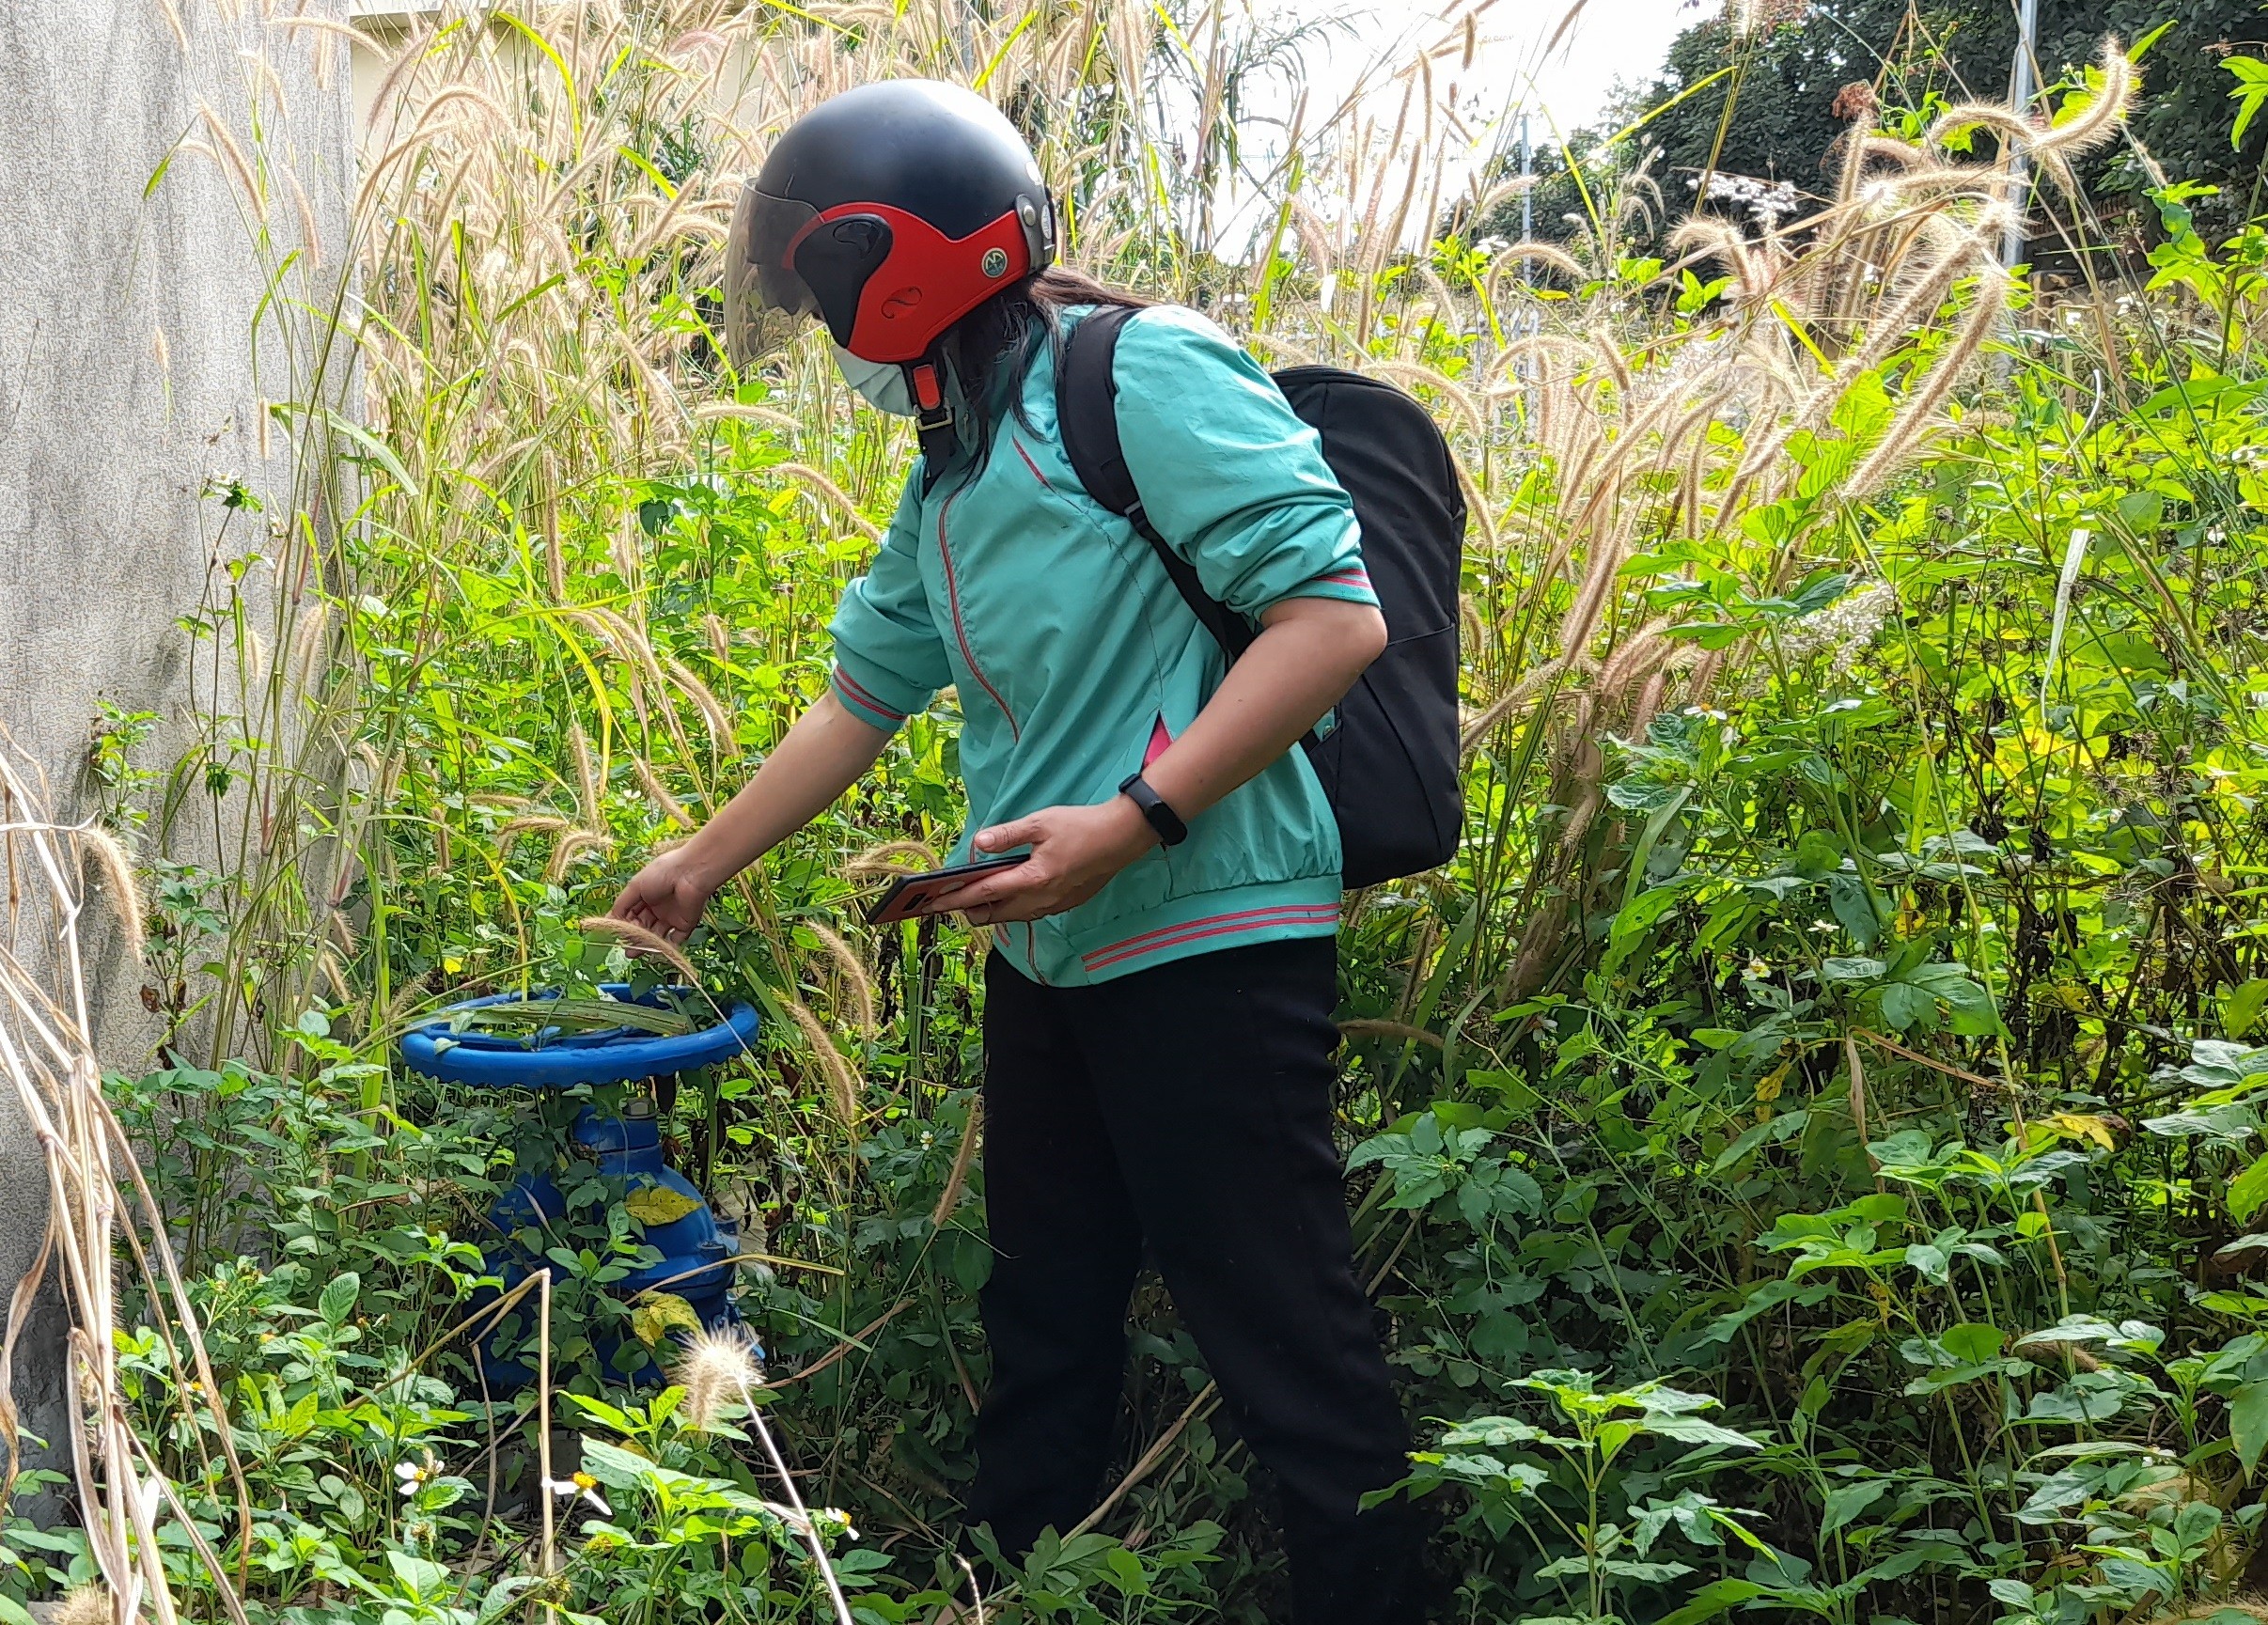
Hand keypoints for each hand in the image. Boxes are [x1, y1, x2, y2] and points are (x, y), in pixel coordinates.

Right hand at [610, 845, 722, 942]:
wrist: (691, 874)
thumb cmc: (661, 874)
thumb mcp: (635, 886)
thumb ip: (622, 904)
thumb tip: (610, 919)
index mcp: (646, 895)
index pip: (631, 913)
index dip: (623, 923)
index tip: (614, 933)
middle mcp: (658, 907)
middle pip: (643, 926)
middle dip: (633, 937)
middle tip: (625, 947)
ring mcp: (672, 917)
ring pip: (656, 935)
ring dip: (646, 944)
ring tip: (633, 953)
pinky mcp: (685, 924)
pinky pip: (675, 939)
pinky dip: (666, 946)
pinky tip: (654, 949)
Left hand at [930, 797, 1156, 924]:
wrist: (1123, 837)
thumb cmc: (1082, 827)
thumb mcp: (1040, 823)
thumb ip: (1006, 835)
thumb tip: (977, 844)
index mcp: (1032, 879)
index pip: (983, 894)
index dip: (954, 899)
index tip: (931, 903)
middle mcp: (1041, 900)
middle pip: (995, 914)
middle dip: (969, 910)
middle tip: (948, 899)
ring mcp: (1054, 905)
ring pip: (1012, 916)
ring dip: (991, 910)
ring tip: (973, 897)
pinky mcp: (1065, 904)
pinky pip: (1029, 913)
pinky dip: (1012, 907)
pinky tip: (1007, 894)